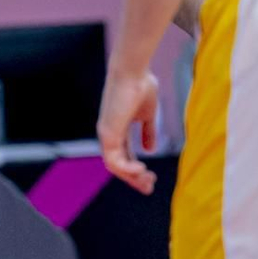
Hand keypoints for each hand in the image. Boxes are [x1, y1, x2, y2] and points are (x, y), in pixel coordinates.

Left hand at [97, 61, 159, 194]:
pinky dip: (127, 170)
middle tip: (150, 187)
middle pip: (119, 165)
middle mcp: (109, 134)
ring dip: (132, 177)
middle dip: (134, 179)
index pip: (124, 156)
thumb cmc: (141, 85)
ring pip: (115, 167)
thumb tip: (150, 150)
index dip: (136, 170)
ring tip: (148, 180)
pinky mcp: (107, 134)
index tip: (152, 179)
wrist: (133, 71)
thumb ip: (147, 131)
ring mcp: (106, 135)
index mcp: (118, 129)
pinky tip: (142, 169)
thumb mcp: (148, 114)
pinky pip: (114, 161)